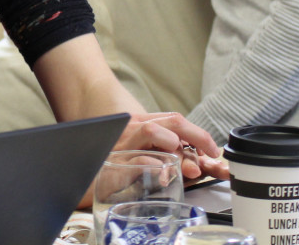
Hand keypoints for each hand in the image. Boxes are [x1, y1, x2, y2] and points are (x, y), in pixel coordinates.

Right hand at [113, 112, 227, 181]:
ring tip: (185, 160)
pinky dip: (153, 164)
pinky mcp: (116, 163)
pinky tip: (163, 173)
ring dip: (173, 144)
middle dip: (197, 136)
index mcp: (142, 124)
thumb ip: (164, 154)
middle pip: (171, 121)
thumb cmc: (116, 165)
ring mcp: (124, 144)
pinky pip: (137, 158)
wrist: (85, 177)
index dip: (199, 133)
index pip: (176, 120)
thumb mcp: (141, 155)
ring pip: (152, 131)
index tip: (213, 150)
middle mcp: (134, 129)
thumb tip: (195, 163)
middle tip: (210, 153)